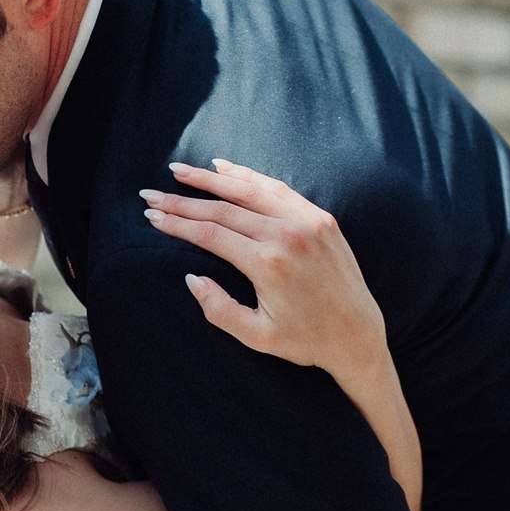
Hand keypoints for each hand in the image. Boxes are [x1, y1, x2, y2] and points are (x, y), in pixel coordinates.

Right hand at [140, 159, 386, 383]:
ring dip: (212, 178)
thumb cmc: (305, 341)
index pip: (210, 233)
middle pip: (223, 208)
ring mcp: (307, 222)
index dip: (177, 223)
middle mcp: (287, 235)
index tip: (151, 215)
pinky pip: (277, 190)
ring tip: (181, 171)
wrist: (358, 335)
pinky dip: (249, 176)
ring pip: (249, 190)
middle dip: (183, 199)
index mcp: (268, 264)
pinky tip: (226, 169)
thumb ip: (219, 309)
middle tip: (152, 192)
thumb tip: (190, 278)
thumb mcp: (256, 336)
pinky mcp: (321, 218)